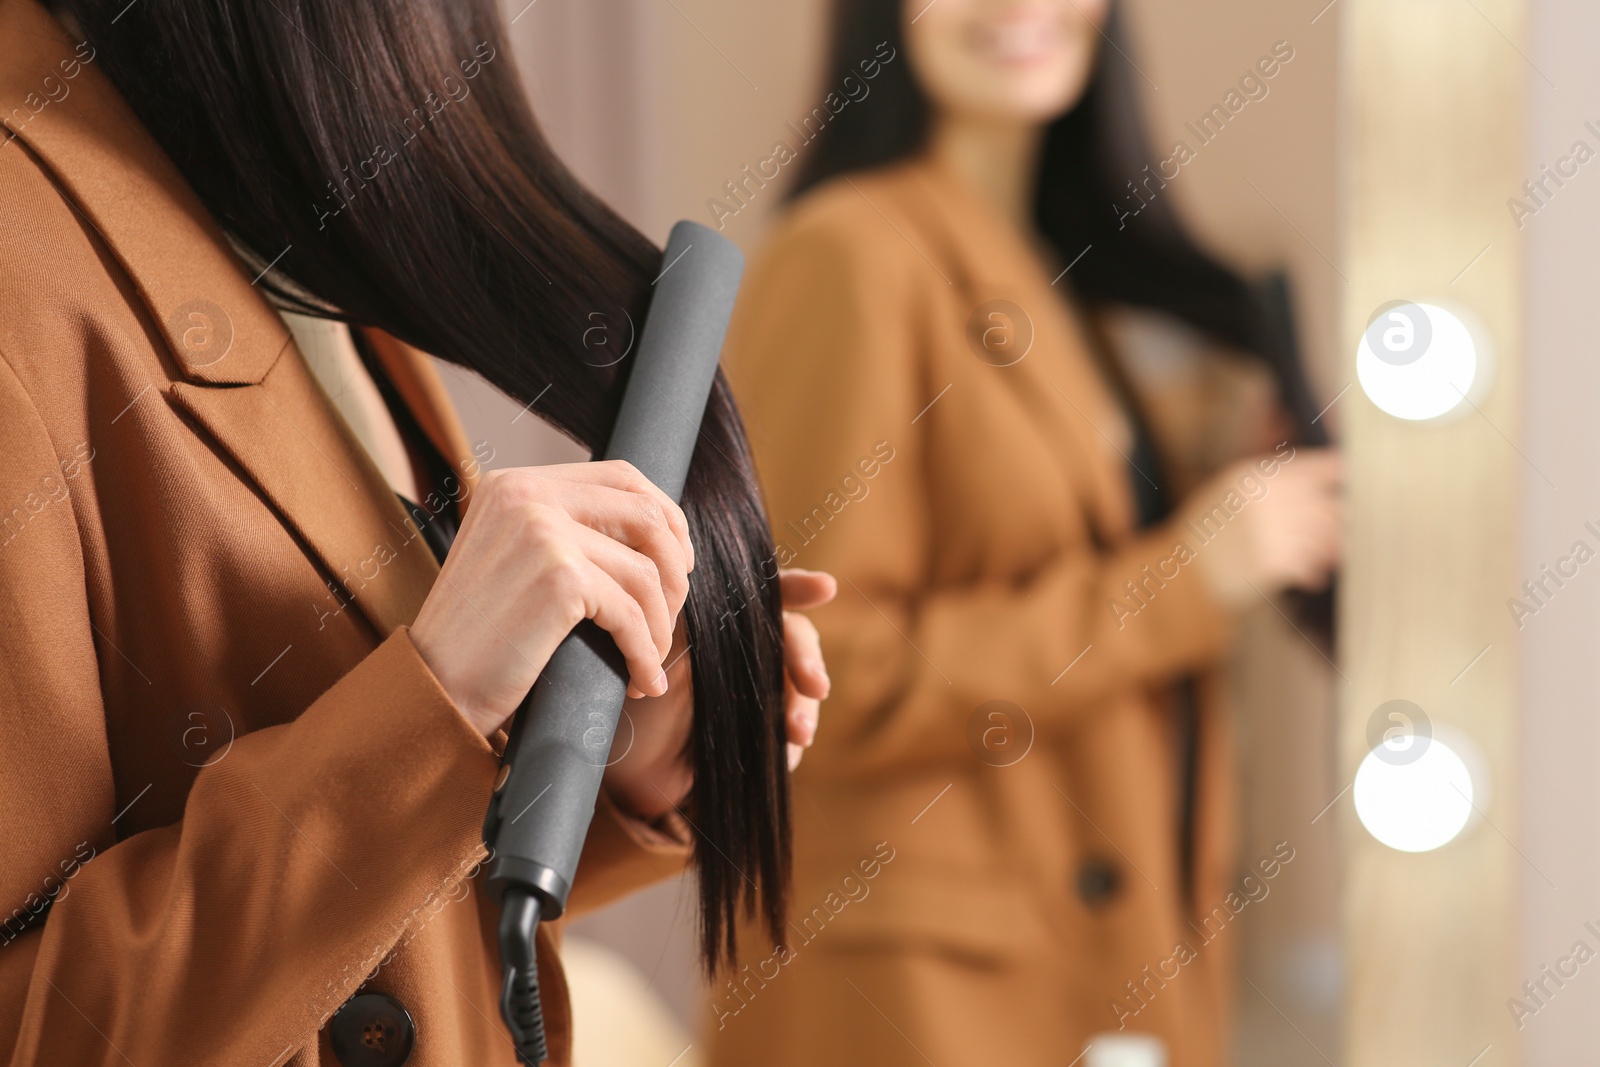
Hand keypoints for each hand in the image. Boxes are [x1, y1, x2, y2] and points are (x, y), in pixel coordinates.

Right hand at [410, 461, 692, 736]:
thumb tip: (658, 535)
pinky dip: (645, 653)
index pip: (621, 476)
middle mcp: (527, 494)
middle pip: (647, 516)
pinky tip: (642, 680)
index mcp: (514, 483)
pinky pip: (632, 615)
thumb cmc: (479, 637)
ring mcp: (543, 531)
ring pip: (646, 572)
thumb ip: (565, 532)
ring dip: (660, 625)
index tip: (679, 563)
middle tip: (671, 615)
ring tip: (648, 660)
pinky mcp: (559, 578)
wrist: (432, 688)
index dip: (667, 517)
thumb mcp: (514, 560)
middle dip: (674, 571)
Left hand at [601, 568, 837, 818]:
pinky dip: (791, 745)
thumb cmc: (627, 700)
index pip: (766, 593)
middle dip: (808, 661)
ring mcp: (756, 688)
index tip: (823, 589)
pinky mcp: (760, 729)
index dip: (798, 587)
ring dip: (804, 709)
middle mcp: (745, 647)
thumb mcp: (651, 658)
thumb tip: (691, 584)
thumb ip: (676, 623)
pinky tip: (788, 757)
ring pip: (797, 688)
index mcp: (719, 619)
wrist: (623, 767)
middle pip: (793, 638)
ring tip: (798, 735)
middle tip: (816, 687)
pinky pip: (788, 732)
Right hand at [1184, 448, 1341, 609]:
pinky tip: (1310, 574)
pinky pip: (1311, 563)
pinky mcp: (1274, 562)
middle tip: (1341, 526)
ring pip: (1325, 535)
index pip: (1314, 467)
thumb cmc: (1203, 532)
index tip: (1346, 478)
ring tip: (1329, 554)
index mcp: (1253, 476)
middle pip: (1328, 503)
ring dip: (1331, 547)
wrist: (1181, 572)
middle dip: (1339, 518)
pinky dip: (1315, 570)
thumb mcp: (1226, 490)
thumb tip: (1315, 476)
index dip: (1337, 472)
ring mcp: (1271, 530)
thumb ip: (1266, 479)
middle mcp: (1265, 498)